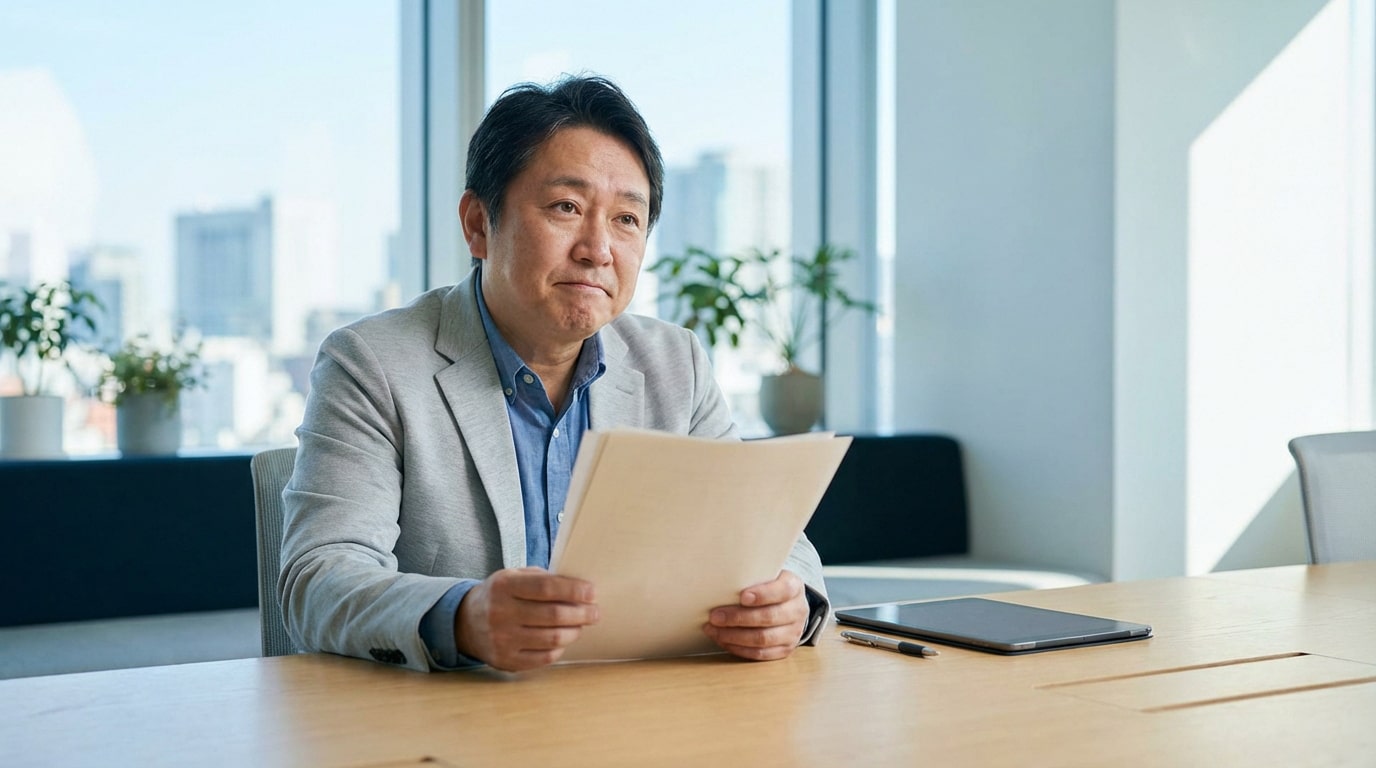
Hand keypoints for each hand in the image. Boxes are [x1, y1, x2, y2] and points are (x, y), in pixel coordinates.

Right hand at [456, 567, 598, 671]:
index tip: (592, 592)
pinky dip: (560, 648)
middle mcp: (501, 613)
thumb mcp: (514, 576)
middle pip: (553, 615)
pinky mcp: (506, 661)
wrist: (466, 622)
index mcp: (504, 586)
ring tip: (581, 625)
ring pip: (552, 638)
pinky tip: (563, 639)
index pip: (546, 588)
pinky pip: (544, 658)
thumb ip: (542, 579)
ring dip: (574, 631)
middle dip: (581, 613)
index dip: (573, 590)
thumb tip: (579, 589)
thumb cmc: (500, 595)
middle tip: (595, 612)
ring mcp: (502, 640)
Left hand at [703, 570, 809, 660]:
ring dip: (734, 636)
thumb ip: (751, 577)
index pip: (782, 590)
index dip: (762, 595)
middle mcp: (798, 610)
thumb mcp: (767, 575)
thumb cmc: (769, 586)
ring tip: (713, 630)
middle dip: (738, 618)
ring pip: (763, 638)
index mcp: (795, 587)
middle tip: (715, 616)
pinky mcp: (785, 649)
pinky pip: (760, 653)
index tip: (742, 597)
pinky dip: (739, 648)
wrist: (788, 604)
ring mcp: (793, 632)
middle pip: (769, 617)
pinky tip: (723, 640)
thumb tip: (721, 582)